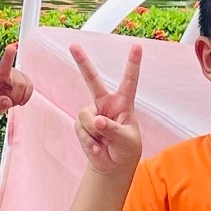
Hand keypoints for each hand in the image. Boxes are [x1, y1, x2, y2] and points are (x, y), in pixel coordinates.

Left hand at [0, 43, 33, 117]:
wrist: (4, 99)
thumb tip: (7, 101)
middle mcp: (2, 73)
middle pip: (6, 65)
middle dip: (9, 55)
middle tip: (11, 47)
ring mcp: (14, 74)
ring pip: (20, 84)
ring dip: (18, 96)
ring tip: (13, 100)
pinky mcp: (24, 77)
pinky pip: (29, 87)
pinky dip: (26, 96)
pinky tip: (20, 98)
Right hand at [69, 42, 143, 176]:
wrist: (112, 165)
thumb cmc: (126, 149)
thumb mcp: (126, 140)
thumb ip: (113, 129)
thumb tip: (97, 121)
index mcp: (123, 102)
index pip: (130, 80)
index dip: (133, 63)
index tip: (137, 46)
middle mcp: (106, 103)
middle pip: (92, 79)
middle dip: (82, 62)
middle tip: (73, 45)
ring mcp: (92, 113)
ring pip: (86, 115)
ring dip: (94, 132)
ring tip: (104, 142)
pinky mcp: (81, 124)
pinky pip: (80, 129)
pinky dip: (88, 141)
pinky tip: (97, 146)